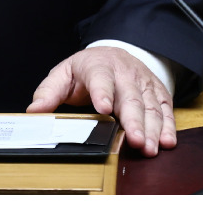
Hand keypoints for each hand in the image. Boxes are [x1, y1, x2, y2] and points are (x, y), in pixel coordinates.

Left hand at [26, 46, 175, 156]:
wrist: (114, 53)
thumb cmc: (86, 69)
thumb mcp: (63, 74)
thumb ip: (49, 92)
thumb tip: (34, 111)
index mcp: (98, 66)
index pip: (100, 78)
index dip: (102, 92)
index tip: (103, 109)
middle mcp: (124, 73)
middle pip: (129, 96)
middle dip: (133, 120)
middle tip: (135, 141)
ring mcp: (143, 82)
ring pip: (149, 105)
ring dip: (152, 128)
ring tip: (149, 148)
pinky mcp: (157, 92)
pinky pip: (165, 109)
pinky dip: (168, 126)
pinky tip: (167, 141)